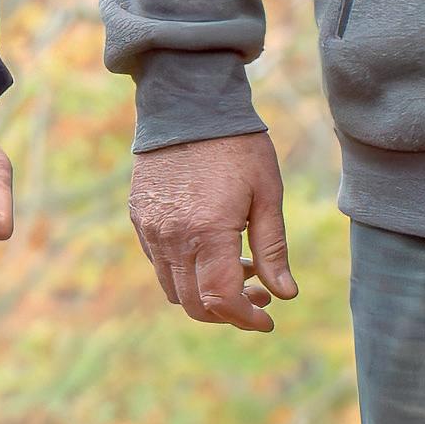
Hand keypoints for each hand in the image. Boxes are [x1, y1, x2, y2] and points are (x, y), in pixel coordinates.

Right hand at [130, 130, 296, 331]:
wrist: (186, 104)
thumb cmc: (236, 146)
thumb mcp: (267, 194)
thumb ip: (273, 249)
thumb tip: (285, 294)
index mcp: (208, 232)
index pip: (221, 300)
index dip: (245, 319)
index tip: (268, 318)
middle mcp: (172, 237)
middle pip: (194, 304)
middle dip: (228, 313)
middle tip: (259, 297)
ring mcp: (151, 228)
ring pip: (173, 288)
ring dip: (206, 294)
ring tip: (239, 271)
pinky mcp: (139, 217)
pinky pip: (159, 262)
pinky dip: (185, 272)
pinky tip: (211, 250)